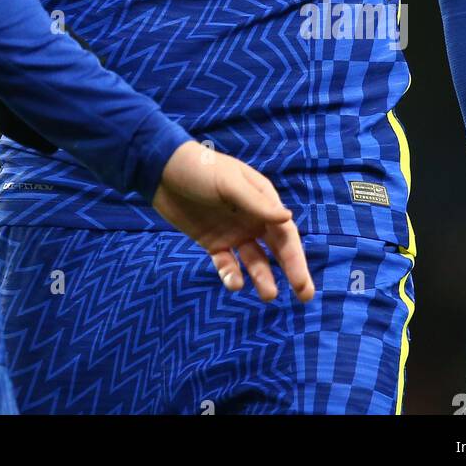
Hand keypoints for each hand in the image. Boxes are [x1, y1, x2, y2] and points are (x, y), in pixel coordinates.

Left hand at [153, 140, 314, 302]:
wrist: (161, 170)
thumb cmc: (199, 168)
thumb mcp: (229, 182)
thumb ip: (256, 203)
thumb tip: (288, 218)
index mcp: (261, 199)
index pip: (284, 232)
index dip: (295, 257)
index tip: (301, 281)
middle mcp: (252, 218)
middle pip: (277, 249)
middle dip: (291, 271)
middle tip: (304, 296)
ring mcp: (233, 232)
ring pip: (254, 260)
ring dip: (262, 277)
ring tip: (268, 295)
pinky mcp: (212, 242)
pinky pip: (227, 263)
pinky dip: (232, 274)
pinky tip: (234, 282)